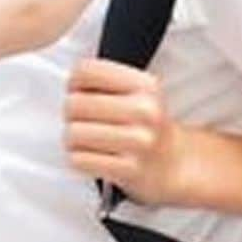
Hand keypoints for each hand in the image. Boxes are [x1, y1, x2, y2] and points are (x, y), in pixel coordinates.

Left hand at [65, 59, 191, 207]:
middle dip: (71, 114)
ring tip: (86, 140)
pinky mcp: (130, 170)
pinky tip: (92, 156)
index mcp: (145, 85)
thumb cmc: (145, 125)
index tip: (78, 91)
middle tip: (82, 120)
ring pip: (73, 133)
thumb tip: (68, 84)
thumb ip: (103, 79)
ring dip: (72, 139)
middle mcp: (145, 111)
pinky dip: (78, 159)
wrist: (174, 164)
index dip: (73, 82)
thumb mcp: (137, 91)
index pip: (86, 71)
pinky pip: (79, 160)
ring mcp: (139, 142)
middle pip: (74, 103)